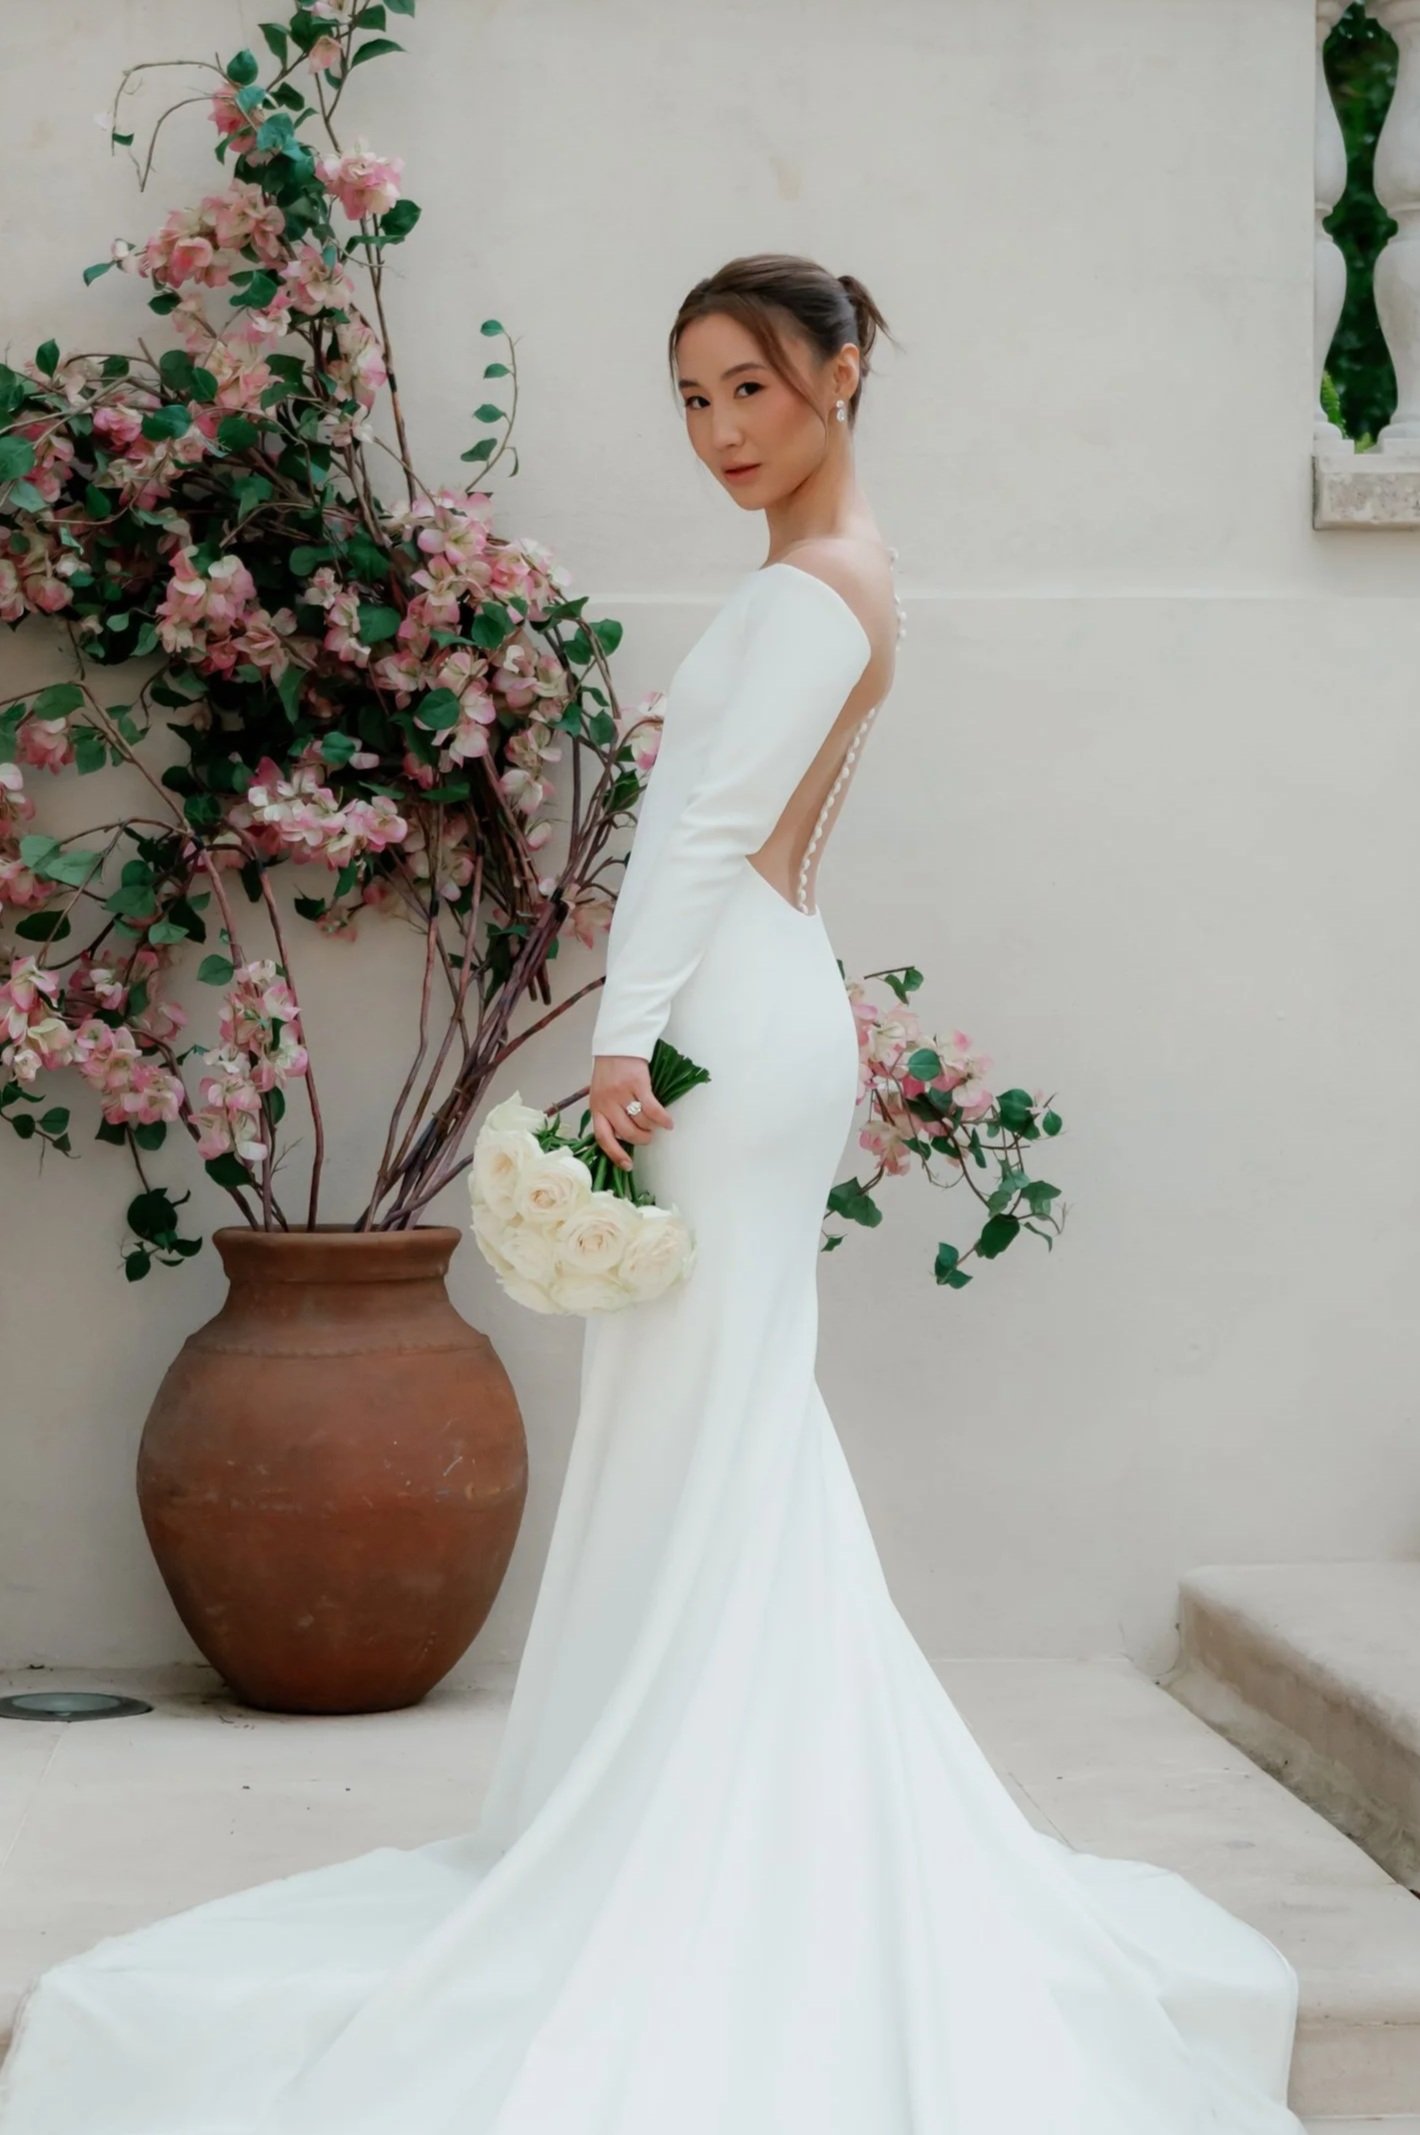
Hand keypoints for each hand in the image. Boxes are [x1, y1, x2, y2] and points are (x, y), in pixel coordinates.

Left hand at [589, 1054, 674, 1171]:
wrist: (617, 1045)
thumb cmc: (609, 1071)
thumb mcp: (600, 1094)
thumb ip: (608, 1113)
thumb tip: (622, 1136)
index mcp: (596, 1107)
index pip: (603, 1137)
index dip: (615, 1154)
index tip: (627, 1165)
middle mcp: (607, 1103)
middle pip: (626, 1132)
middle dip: (640, 1139)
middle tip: (648, 1137)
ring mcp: (622, 1094)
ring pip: (641, 1122)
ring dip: (651, 1127)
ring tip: (656, 1125)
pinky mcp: (638, 1084)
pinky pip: (653, 1109)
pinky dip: (662, 1118)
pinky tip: (668, 1122)